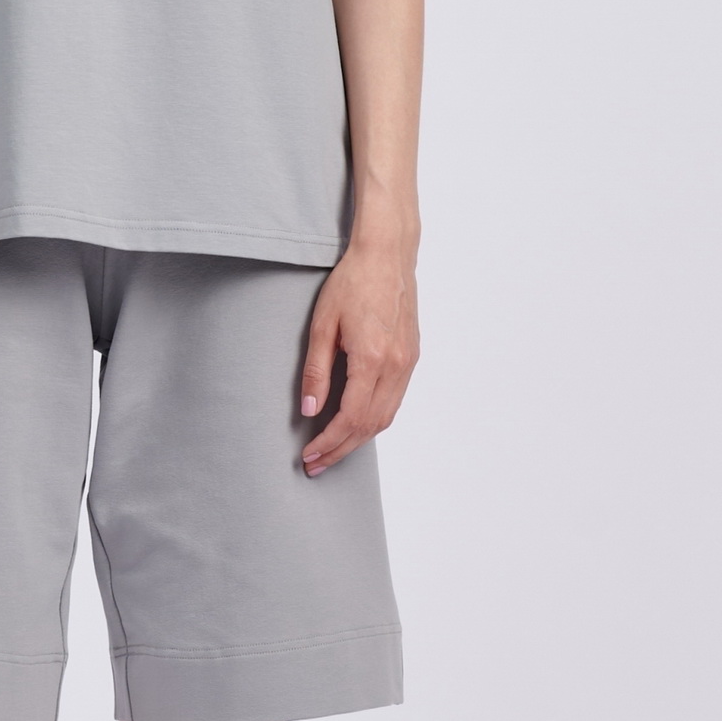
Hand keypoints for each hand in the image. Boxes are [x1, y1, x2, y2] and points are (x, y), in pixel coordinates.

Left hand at [300, 237, 419, 474]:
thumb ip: (316, 370)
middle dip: (341, 449)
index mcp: (372, 358)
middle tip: (316, 465)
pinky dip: (375, 419)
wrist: (386, 255)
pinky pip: (394, 400)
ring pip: (386, 417)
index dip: (329, 442)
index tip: (309, 455)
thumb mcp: (322, 325)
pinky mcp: (412, 357)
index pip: (350, 418)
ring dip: (359, 439)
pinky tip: (356, 424)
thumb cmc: (351, 282)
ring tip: (333, 450)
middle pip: (370, 426)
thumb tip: (309, 410)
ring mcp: (408, 363)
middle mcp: (396, 366)